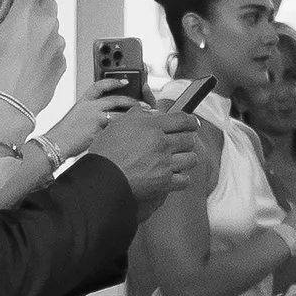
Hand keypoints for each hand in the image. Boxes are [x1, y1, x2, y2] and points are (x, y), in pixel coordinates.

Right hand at [0, 0, 64, 119]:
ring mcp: (57, 43)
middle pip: (44, 3)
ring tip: (16, 52)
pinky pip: (54, 49)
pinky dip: (43, 53)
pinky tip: (25, 66)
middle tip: (14, 23)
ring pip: (50, 28)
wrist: (7, 105)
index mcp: (25, 13)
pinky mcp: (62, 61)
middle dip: (32, 7)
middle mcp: (46, 24)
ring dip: (37, 33)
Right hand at [84, 103, 204, 210]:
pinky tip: (173, 177)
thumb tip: (153, 113)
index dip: (191, 121)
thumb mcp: (118, 125)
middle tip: (179, 144)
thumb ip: (138, 116)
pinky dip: (180, 179)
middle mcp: (161, 143)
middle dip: (186, 141)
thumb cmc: (105, 152)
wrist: (101, 178)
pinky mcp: (165, 182)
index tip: (193, 124)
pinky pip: (185, 179)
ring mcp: (165, 163)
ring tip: (177, 161)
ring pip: (191, 159)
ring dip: (185, 160)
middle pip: (189, 139)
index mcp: (151, 127)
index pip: (182, 119)